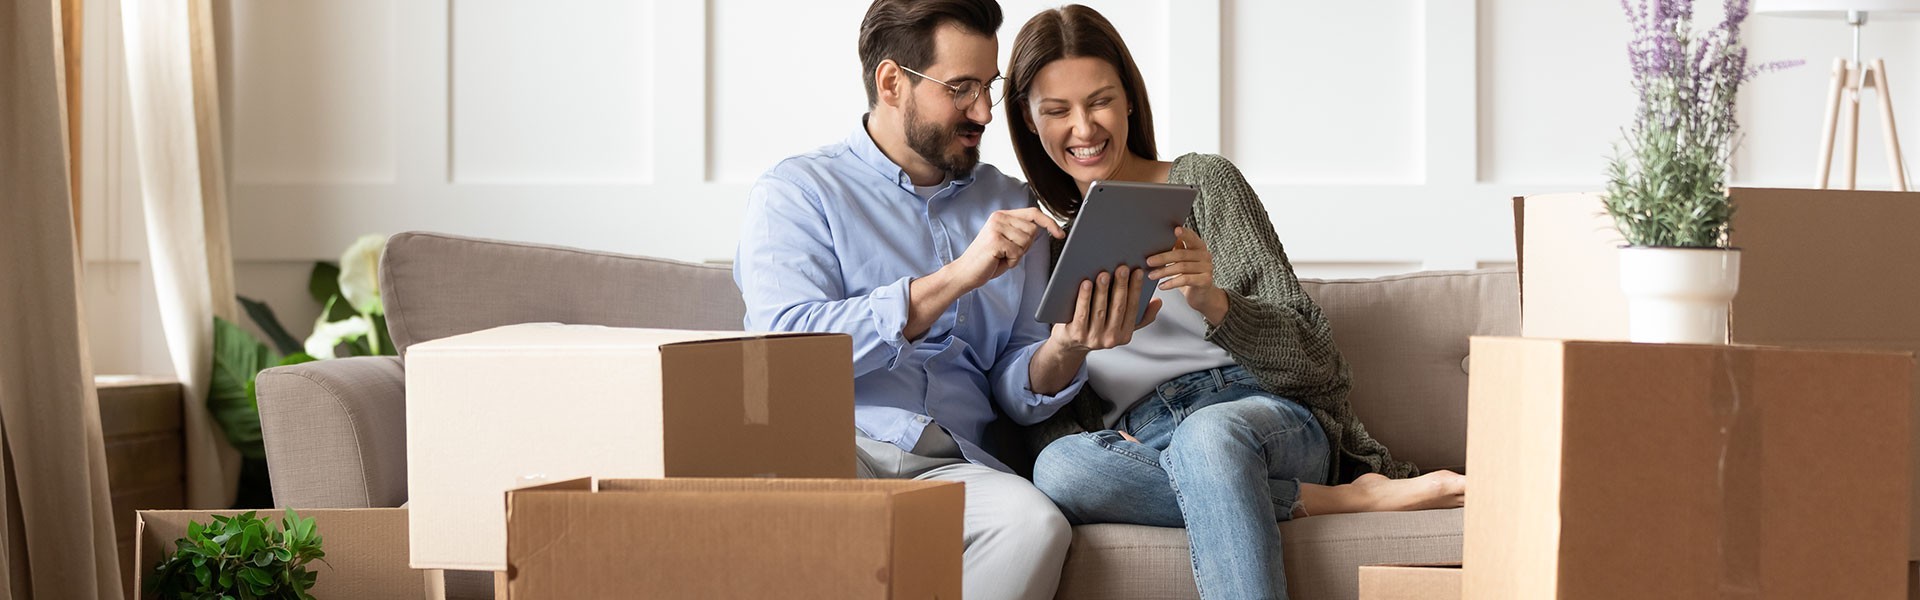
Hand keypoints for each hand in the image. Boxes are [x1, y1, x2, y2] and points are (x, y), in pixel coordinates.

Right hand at [944, 208, 1065, 289]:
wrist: (965, 272)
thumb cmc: (987, 260)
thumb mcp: (1006, 241)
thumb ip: (1020, 232)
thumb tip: (1042, 229)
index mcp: (1002, 215)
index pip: (1033, 213)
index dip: (1049, 222)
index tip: (1061, 233)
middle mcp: (999, 218)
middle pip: (1033, 230)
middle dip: (1025, 246)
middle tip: (1008, 253)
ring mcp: (996, 228)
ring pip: (1027, 242)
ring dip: (1017, 255)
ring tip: (1001, 257)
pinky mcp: (995, 240)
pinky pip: (1018, 253)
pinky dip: (1011, 262)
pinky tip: (998, 261)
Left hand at [1048, 265, 1161, 353]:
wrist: (1071, 345)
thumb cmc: (1097, 330)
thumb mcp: (1121, 327)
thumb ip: (1141, 316)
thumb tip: (1157, 301)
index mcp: (1124, 334)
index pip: (1133, 308)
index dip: (1136, 289)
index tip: (1138, 272)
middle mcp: (1110, 338)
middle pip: (1118, 308)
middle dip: (1121, 286)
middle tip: (1122, 268)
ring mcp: (1093, 337)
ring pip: (1100, 310)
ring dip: (1103, 290)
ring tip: (1104, 274)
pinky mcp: (1077, 334)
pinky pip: (1082, 313)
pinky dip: (1085, 297)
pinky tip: (1086, 284)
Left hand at [1147, 226, 1226, 323]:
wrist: (1201, 296)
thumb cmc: (1188, 276)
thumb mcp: (1181, 261)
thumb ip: (1175, 250)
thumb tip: (1157, 241)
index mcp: (1199, 246)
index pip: (1192, 237)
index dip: (1184, 234)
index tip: (1175, 230)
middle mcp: (1205, 255)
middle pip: (1181, 254)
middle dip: (1163, 258)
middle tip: (1149, 261)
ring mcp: (1207, 268)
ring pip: (1182, 267)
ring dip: (1164, 272)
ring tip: (1151, 275)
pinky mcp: (1206, 281)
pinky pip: (1185, 280)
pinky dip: (1171, 283)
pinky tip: (1162, 286)